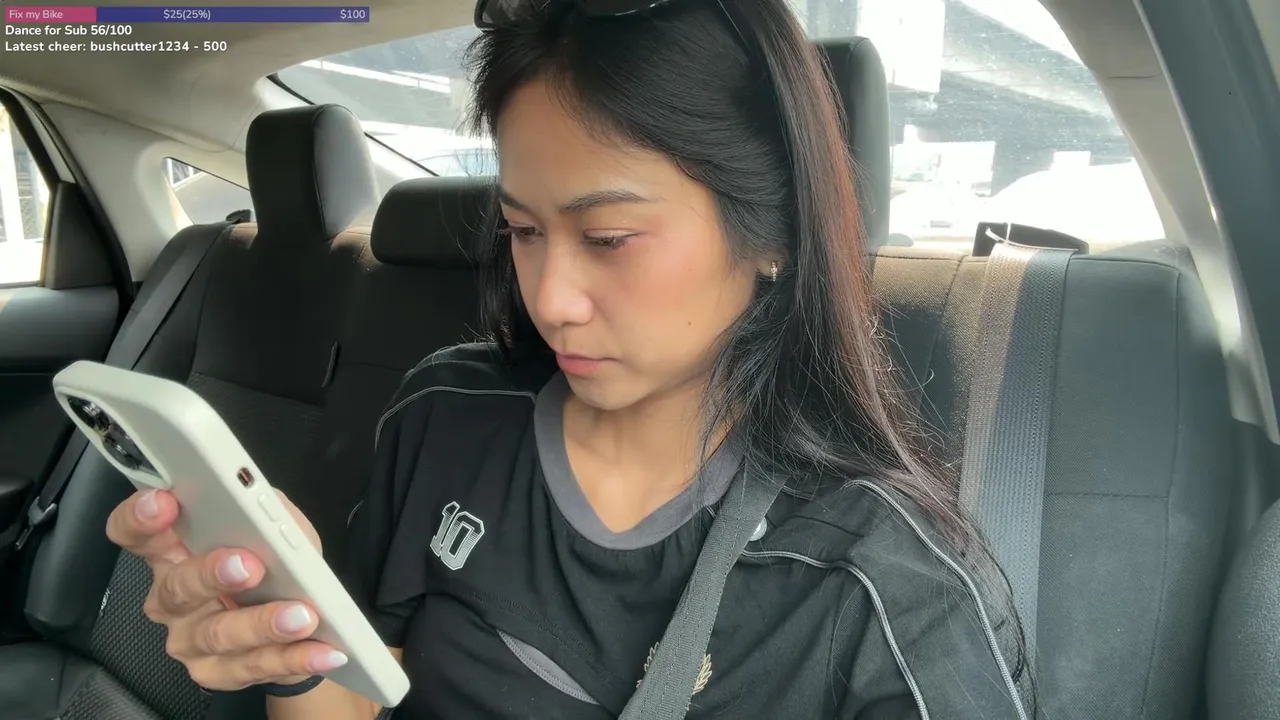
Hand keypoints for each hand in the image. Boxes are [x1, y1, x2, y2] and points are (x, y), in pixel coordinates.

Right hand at [105, 488, 347, 690]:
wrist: (297, 621)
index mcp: (174, 552)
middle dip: (212, 574)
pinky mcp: (215, 672)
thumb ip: (267, 512)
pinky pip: (253, 667)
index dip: (141, 517)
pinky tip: (322, 650)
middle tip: (249, 564)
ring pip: (218, 634)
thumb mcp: (275, 529)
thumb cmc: (275, 566)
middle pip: (177, 587)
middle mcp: (172, 598)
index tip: (164, 501)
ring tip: (301, 616)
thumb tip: (269, 506)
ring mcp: (189, 639)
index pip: (136, 532)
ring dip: (261, 623)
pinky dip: (292, 658)